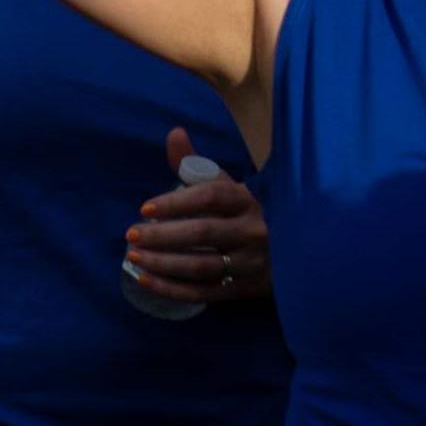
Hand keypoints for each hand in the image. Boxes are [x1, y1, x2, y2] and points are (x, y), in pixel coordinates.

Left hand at [122, 127, 269, 308]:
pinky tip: (144, 280)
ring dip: (162, 263)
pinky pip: (203, 292)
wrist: (294, 251)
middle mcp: (253, 231)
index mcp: (247, 200)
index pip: (210, 197)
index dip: (176, 202)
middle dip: (162, 234)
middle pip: (203, 232)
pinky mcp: (244, 289)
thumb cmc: (245, 213)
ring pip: (201, 265)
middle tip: (131, 233)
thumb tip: (174, 133)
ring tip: (134, 256)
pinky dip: (171, 288)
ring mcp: (251, 263)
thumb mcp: (227, 186)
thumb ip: (195, 164)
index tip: (145, 207)